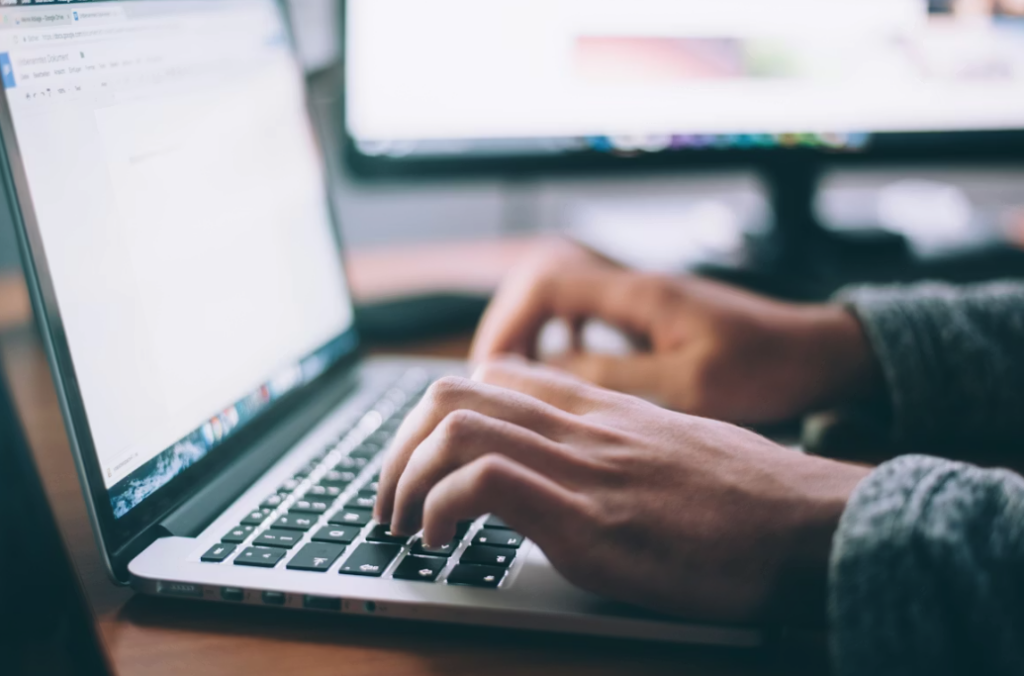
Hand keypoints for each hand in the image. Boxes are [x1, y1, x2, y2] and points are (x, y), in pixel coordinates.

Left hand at [375, 359, 869, 622]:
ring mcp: (584, 468)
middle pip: (453, 392)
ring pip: (455, 426)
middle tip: (391, 499)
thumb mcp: (677, 449)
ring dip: (404, 478)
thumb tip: (580, 469)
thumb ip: (620, 445)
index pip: (494, 376)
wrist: (814, 524)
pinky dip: (440, 509)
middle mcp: (583, 426)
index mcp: (602, 408)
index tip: (425, 461)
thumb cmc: (754, 498)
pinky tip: (441, 543)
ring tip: (403, 525)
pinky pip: (484, 482)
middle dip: (399, 446)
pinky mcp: (590, 520)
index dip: (439, 414)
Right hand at [471, 240, 880, 424]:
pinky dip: (563, 337)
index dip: (508, 322)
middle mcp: (635, 286)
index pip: (547, 283)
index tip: (493, 370)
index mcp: (640, 294)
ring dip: (534, 331)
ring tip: (519, 377)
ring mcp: (643, 299)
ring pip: (562, 297)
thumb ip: (615, 377)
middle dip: (510, 326)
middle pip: (543, 282)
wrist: (819, 353)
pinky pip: (588, 314)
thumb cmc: (767, 368)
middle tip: (494, 377)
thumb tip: (546, 373)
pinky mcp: (653, 316)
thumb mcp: (689, 385)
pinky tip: (567, 370)